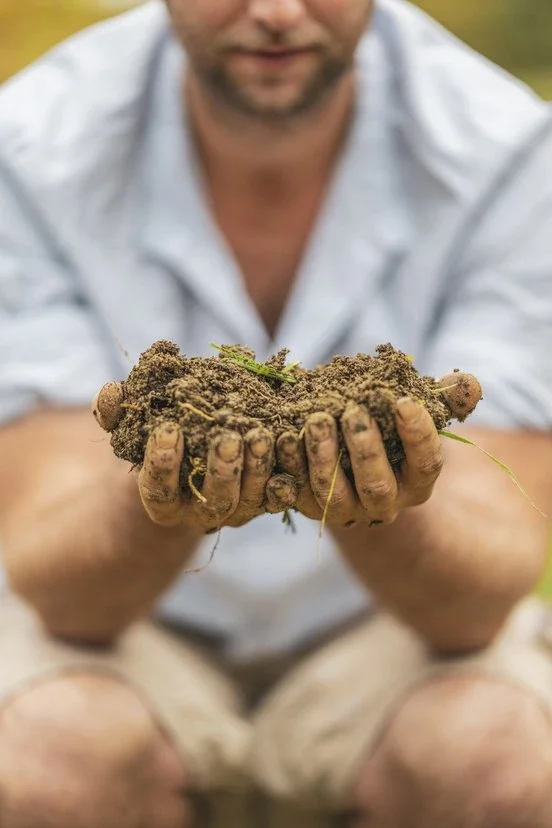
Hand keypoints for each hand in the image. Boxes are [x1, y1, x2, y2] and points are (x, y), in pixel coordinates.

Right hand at [92, 382, 296, 530]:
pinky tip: (290, 445)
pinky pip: (280, 492)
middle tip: (226, 436)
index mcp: (163, 499)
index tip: (168, 429)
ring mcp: (238, 508)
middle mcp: (201, 511)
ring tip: (261, 433)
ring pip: (250, 498)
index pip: (159, 488)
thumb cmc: (160, 434)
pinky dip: (287, 473)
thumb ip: (117, 411)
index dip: (162, 461)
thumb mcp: (134, 422)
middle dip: (221, 469)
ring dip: (257, 466)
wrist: (196, 448)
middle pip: (214, 500)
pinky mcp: (267, 498)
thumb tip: (108, 393)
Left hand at [276, 396, 443, 526]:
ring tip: (316, 420)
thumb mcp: (416, 411)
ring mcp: (344, 508)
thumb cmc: (390, 428)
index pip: (426, 462)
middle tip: (353, 411)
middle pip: (376, 485)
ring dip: (324, 457)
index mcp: (417, 480)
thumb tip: (470, 383)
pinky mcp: (308, 505)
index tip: (403, 400)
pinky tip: (281, 436)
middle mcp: (383, 503)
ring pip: (333, 494)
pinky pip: (295, 491)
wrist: (349, 462)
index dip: (417, 433)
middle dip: (365, 448)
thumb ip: (443, 398)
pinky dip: (288, 465)